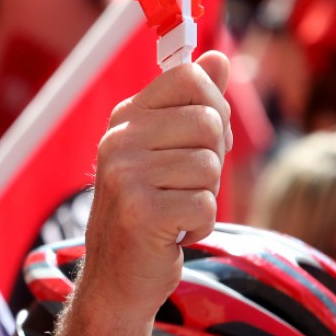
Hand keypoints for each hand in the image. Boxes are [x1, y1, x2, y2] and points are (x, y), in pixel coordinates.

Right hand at [79, 50, 231, 315]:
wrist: (118, 278)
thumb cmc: (152, 211)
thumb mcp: (170, 151)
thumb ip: (195, 105)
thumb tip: (218, 56)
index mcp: (125, 118)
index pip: (188, 77)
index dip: (213, 107)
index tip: (199, 141)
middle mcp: (118, 140)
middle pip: (207, 121)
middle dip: (213, 160)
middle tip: (185, 186)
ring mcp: (124, 174)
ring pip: (209, 166)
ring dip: (205, 197)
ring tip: (175, 211)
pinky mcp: (140, 211)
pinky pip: (205, 203)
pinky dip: (200, 225)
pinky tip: (174, 233)